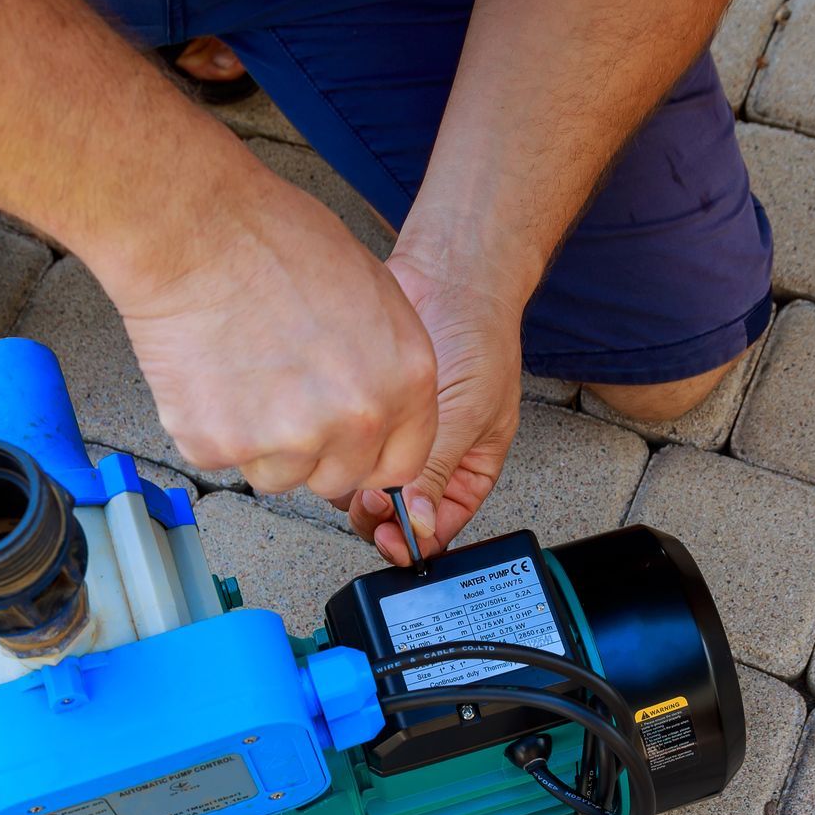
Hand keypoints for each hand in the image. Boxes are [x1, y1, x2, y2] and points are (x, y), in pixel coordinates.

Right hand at [110, 165, 438, 498]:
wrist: (194, 230)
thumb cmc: (274, 240)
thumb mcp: (371, 292)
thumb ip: (383, 365)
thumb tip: (376, 407)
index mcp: (405, 380)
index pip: (402, 464)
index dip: (369, 456)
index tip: (345, 447)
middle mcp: (356, 418)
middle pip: (337, 478)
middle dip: (311, 450)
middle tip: (279, 396)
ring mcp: (289, 438)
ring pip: (277, 476)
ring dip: (258, 443)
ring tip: (241, 374)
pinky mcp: (222, 444)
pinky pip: (220, 460)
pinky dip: (208, 427)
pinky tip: (209, 374)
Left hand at [344, 248, 522, 564]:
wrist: (449, 275)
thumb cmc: (478, 336)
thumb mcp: (467, 413)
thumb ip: (437, 470)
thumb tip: (416, 523)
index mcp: (468, 471)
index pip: (439, 526)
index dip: (415, 539)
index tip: (392, 539)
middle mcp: (429, 460)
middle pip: (395, 514)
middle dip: (378, 512)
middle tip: (367, 499)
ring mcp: (391, 436)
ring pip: (361, 484)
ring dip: (353, 479)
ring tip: (355, 456)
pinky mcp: (359, 410)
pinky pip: (340, 445)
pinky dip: (336, 446)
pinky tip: (338, 433)